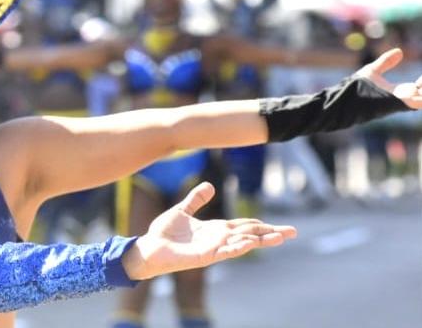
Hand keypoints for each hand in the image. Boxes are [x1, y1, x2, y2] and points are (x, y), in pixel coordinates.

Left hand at [123, 183, 295, 279]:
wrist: (149, 247)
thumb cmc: (163, 232)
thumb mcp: (182, 210)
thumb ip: (196, 199)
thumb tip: (209, 185)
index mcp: (215, 229)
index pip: (244, 226)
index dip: (262, 225)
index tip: (281, 226)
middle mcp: (219, 239)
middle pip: (250, 234)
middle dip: (271, 233)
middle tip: (293, 232)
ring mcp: (214, 248)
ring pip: (243, 243)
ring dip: (262, 240)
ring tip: (281, 237)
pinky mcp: (205, 256)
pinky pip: (226, 252)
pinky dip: (239, 247)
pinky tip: (252, 242)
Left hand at [357, 48, 421, 108]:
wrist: (347, 97)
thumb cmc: (357, 87)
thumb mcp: (374, 71)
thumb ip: (386, 62)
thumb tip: (400, 51)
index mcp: (401, 92)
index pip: (421, 88)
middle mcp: (405, 99)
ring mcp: (404, 102)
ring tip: (421, 82)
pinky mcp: (402, 104)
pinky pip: (420, 102)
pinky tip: (420, 86)